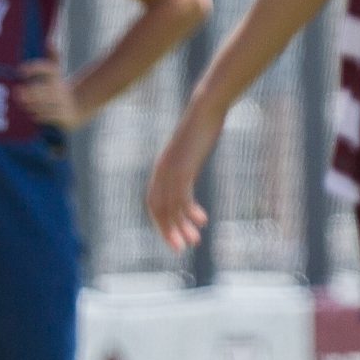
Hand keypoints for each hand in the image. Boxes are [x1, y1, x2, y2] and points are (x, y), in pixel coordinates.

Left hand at [16, 58, 91, 129]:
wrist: (78, 105)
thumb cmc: (59, 85)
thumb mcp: (56, 70)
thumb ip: (52, 56)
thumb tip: (50, 39)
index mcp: (56, 76)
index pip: (46, 68)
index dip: (34, 68)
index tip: (20, 70)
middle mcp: (60, 90)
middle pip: (45, 90)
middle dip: (31, 92)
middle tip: (17, 92)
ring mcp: (62, 103)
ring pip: (45, 104)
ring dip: (32, 104)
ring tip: (21, 102)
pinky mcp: (63, 116)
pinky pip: (49, 116)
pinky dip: (38, 115)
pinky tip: (31, 112)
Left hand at [145, 111, 223, 252]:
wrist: (205, 109)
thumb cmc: (201, 128)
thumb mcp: (191, 152)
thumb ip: (187, 166)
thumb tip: (189, 176)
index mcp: (161, 169)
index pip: (154, 202)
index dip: (161, 221)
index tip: (173, 236)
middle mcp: (162, 171)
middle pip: (158, 208)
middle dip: (167, 231)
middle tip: (179, 249)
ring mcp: (171, 170)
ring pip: (170, 207)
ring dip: (180, 227)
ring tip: (192, 243)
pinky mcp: (183, 168)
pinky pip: (183, 196)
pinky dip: (190, 212)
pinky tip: (201, 221)